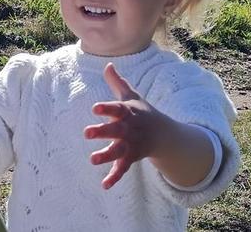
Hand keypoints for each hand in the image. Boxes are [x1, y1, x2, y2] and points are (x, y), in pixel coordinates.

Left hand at [83, 63, 173, 189]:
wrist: (164, 134)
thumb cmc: (143, 113)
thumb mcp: (132, 97)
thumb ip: (118, 83)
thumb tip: (107, 65)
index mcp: (128, 113)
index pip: (116, 109)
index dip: (106, 108)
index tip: (94, 109)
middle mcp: (129, 129)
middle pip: (115, 130)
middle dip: (102, 132)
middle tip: (87, 133)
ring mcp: (131, 144)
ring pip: (118, 151)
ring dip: (106, 156)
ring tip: (92, 160)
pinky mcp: (131, 158)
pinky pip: (122, 168)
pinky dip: (115, 177)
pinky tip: (105, 185)